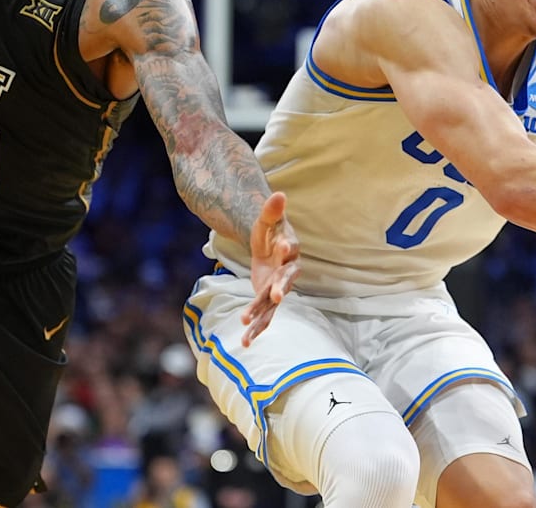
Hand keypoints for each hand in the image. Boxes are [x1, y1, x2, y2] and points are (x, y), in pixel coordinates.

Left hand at [240, 192, 299, 346]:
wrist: (269, 246)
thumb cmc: (271, 231)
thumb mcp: (267, 220)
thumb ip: (272, 210)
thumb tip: (279, 193)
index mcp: (290, 251)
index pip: (290, 250)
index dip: (289, 249)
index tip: (287, 246)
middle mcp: (288, 272)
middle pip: (285, 282)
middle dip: (280, 289)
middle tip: (276, 296)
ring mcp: (278, 288)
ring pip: (271, 305)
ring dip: (261, 315)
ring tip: (247, 325)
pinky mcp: (269, 299)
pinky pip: (264, 316)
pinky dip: (255, 328)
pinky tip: (245, 343)